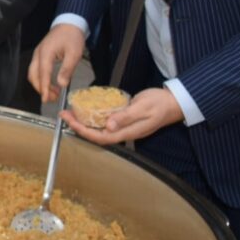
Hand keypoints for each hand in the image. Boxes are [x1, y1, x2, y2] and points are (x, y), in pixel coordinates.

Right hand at [27, 23, 85, 102]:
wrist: (69, 24)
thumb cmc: (72, 37)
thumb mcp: (74, 53)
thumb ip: (67, 69)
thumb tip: (61, 84)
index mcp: (45, 53)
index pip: (42, 75)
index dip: (44, 88)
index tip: (46, 99)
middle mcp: (38, 54)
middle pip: (33, 76)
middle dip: (41, 89)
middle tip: (53, 98)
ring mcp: (38, 54)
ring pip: (33, 73)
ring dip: (41, 85)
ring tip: (54, 92)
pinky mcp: (40, 55)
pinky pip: (37, 70)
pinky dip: (42, 79)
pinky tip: (52, 83)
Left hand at [62, 87, 183, 144]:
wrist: (174, 102)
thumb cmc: (160, 104)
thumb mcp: (143, 108)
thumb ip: (126, 117)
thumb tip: (108, 125)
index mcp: (128, 132)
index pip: (101, 137)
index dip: (83, 131)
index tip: (70, 122)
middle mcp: (124, 132)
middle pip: (97, 134)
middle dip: (79, 126)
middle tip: (64, 115)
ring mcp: (124, 126)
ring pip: (100, 128)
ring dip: (84, 121)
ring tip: (71, 112)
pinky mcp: (124, 119)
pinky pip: (106, 121)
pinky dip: (94, 116)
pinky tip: (86, 109)